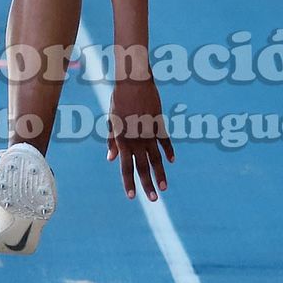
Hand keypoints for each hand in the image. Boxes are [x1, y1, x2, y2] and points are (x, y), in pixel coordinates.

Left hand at [107, 74, 173, 200]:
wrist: (133, 82)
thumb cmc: (118, 101)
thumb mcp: (111, 121)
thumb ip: (112, 141)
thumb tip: (111, 159)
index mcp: (122, 140)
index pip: (125, 166)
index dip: (129, 182)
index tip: (132, 196)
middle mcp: (136, 139)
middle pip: (143, 167)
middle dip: (147, 185)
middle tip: (154, 200)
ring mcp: (149, 133)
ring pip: (156, 158)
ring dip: (160, 174)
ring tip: (164, 188)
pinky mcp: (159, 124)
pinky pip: (165, 141)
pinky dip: (169, 152)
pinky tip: (171, 162)